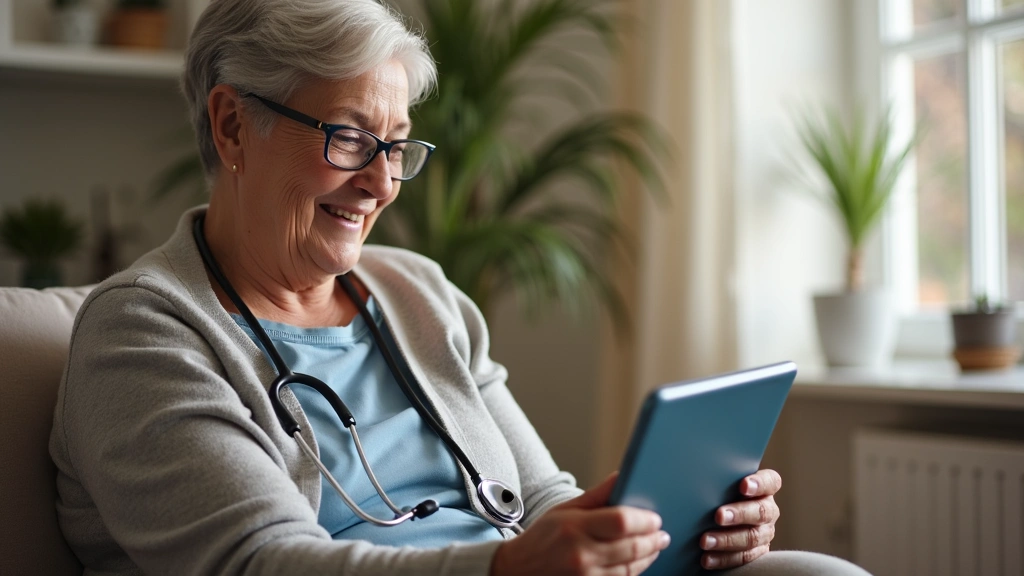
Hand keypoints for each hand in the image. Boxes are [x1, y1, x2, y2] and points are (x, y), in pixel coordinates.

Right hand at [490, 472, 670, 575]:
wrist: (517, 570)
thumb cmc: (543, 537)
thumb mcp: (565, 509)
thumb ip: (597, 495)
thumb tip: (622, 476)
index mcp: (575, 527)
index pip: (621, 521)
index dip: (644, 520)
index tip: (655, 518)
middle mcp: (581, 554)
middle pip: (632, 547)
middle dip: (653, 540)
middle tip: (662, 534)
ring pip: (630, 568)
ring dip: (648, 557)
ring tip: (655, 547)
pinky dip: (633, 571)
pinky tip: (638, 562)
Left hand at [699, 469, 781, 569]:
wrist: (721, 516)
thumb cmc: (721, 493)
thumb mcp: (723, 484)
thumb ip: (720, 480)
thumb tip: (696, 473)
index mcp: (765, 489)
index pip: (770, 482)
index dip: (759, 484)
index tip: (743, 485)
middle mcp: (769, 510)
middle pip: (761, 511)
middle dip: (739, 514)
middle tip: (718, 516)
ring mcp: (764, 532)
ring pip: (751, 537)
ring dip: (727, 540)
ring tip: (705, 540)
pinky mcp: (757, 551)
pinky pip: (743, 557)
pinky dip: (723, 558)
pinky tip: (707, 558)